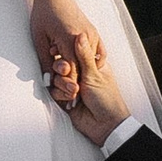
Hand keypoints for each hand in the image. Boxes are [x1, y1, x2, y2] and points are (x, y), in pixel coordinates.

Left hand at [32, 3, 96, 101]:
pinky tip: (85, 67)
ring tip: (79, 82)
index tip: (67, 99)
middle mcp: (84, 37)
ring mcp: (92, 34)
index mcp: (69, 40)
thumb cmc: (44, 15)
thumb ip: (44, 61)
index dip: (69, 86)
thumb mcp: (39, 39)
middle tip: (75, 96)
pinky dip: (93, 62)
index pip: (72, 71)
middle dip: (79, 83)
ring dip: (85, 72)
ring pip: (93, 61)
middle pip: (84, 68)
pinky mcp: (95, 32)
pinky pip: (99, 53)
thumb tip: (47, 81)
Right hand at [62, 32, 129, 147]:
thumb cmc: (107, 99)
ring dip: (62, 84)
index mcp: (90, 65)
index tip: (58, 51)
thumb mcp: (94, 74)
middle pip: (61, 65)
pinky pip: (54, 91)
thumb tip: (80, 35)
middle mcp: (79, 74)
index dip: (64, 52)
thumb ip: (84, 55)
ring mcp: (71, 87)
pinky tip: (68, 100)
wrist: (106, 125)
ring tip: (73, 92)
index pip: (72, 53)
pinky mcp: (64, 99)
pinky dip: (59, 94)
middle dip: (61, 69)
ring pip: (56, 78)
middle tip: (65, 72)